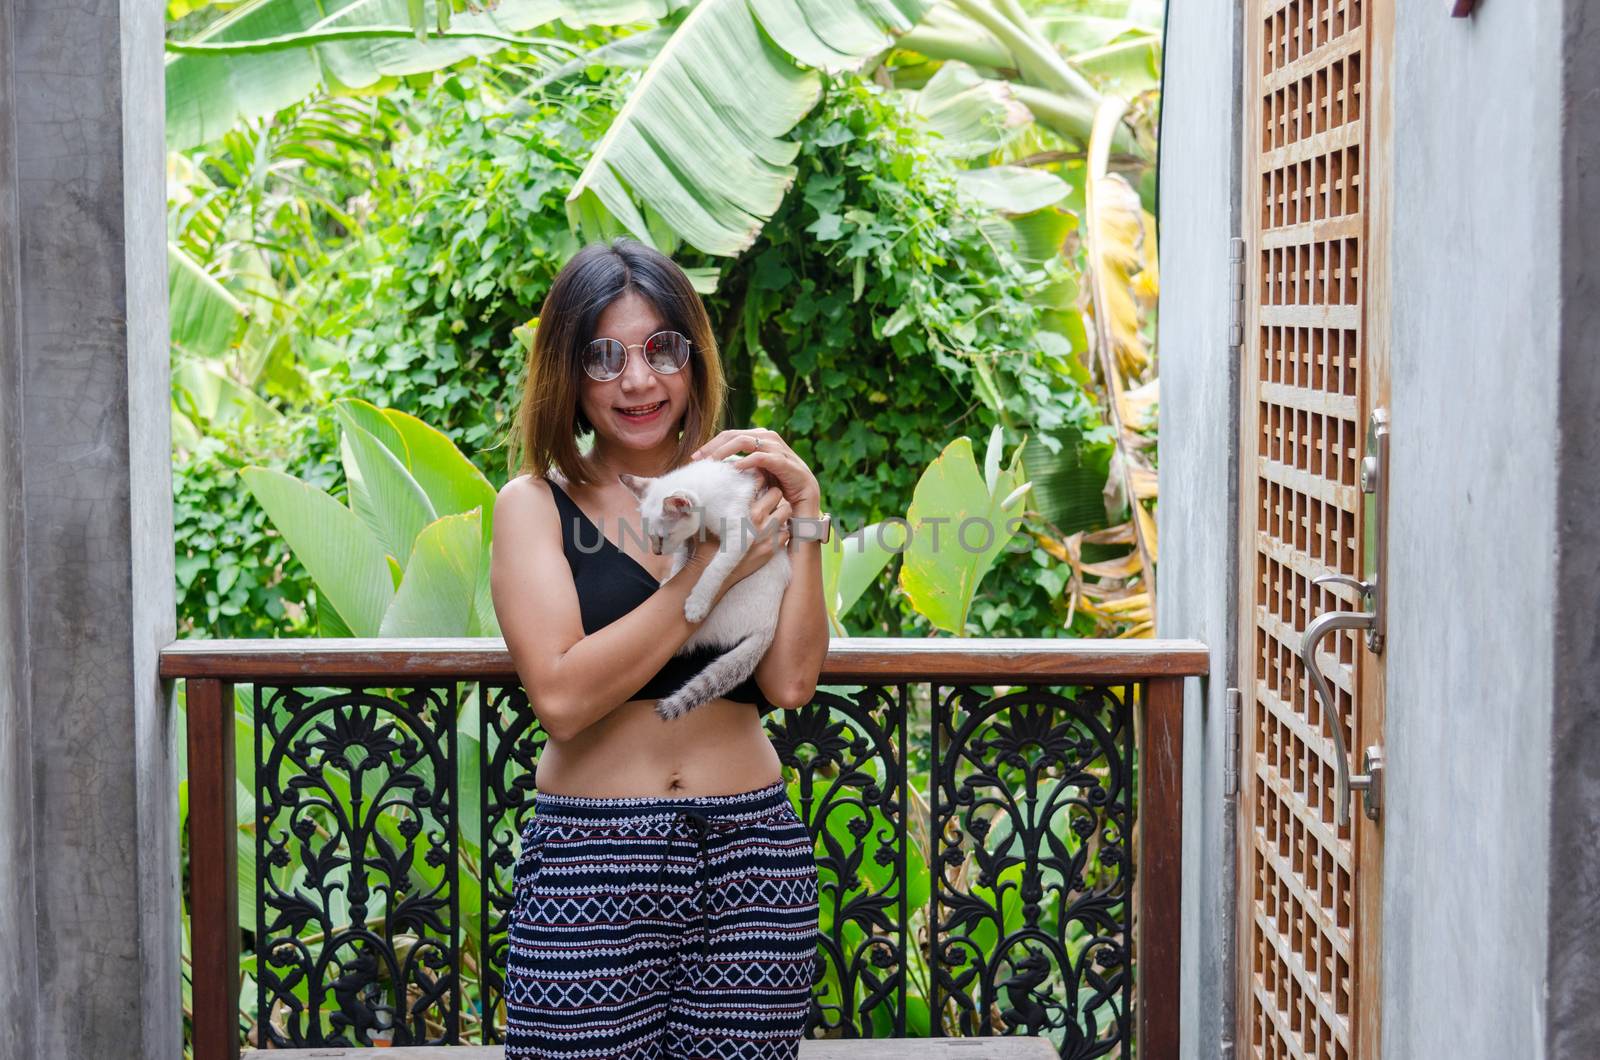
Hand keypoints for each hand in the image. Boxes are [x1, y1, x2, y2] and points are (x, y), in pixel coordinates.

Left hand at [691, 428, 820, 515]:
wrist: (808, 525)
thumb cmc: (779, 510)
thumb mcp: (757, 489)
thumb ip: (742, 477)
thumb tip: (712, 473)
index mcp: (769, 449)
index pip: (738, 436)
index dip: (715, 443)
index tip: (696, 457)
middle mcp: (779, 448)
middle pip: (743, 434)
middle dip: (718, 443)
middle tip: (698, 457)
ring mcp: (789, 458)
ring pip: (755, 440)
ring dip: (730, 449)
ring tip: (713, 461)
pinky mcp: (795, 470)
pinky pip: (768, 459)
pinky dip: (750, 460)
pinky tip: (736, 468)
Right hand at [714, 486, 791, 602]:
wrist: (710, 572)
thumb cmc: (704, 543)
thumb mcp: (705, 516)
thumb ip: (711, 499)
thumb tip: (711, 482)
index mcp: (741, 507)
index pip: (759, 481)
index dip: (759, 478)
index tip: (757, 482)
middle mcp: (756, 519)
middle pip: (777, 493)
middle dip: (772, 494)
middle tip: (766, 498)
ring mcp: (766, 535)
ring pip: (786, 511)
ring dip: (780, 510)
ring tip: (772, 514)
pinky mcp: (771, 550)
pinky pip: (786, 533)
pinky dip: (781, 530)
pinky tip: (771, 532)